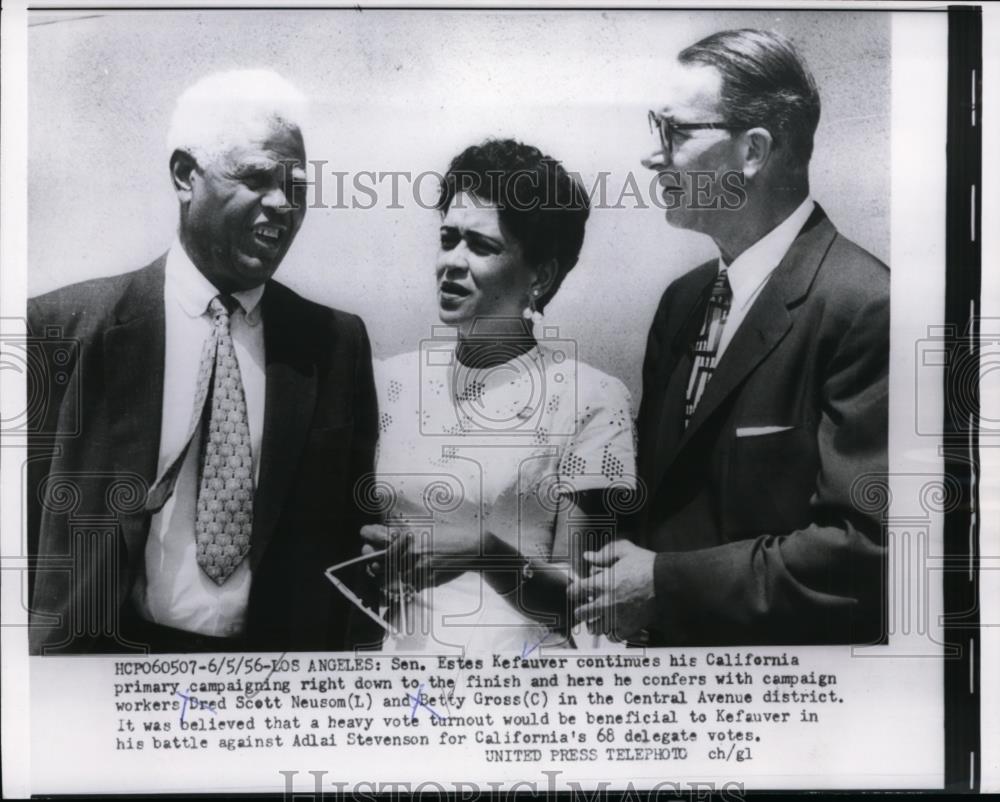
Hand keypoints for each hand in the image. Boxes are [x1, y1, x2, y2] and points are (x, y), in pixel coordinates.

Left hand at [362, 521, 480, 590]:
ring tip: (379, 565)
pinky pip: (405, 584)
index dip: (368, 534)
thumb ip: (406, 532)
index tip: (364, 534)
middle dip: (369, 555)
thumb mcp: (427, 527)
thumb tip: (387, 533)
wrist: (473, 549)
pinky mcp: (425, 580)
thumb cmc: (451, 535)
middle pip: (378, 558)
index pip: (378, 536)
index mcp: (410, 536)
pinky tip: (401, 575)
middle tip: (367, 552)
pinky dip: (399, 581)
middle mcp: (411, 552)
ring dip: (382, 570)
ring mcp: (417, 568)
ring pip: (389, 574)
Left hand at [571, 540, 655, 639]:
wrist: (667, 582)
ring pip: (595, 628)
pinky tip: (613, 627)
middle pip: (582, 613)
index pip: (576, 591)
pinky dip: (611, 633)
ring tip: (596, 619)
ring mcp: (617, 617)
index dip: (573, 591)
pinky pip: (614, 636)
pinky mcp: (630, 626)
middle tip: (583, 608)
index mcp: (602, 583)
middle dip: (580, 610)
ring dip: (594, 623)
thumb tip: (588, 557)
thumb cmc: (647, 565)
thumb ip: (604, 554)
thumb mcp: (624, 551)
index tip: (575, 592)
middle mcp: (606, 602)